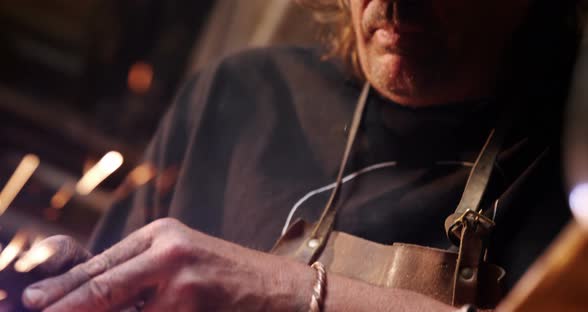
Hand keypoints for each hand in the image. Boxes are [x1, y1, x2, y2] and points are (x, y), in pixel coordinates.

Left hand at [22, 218, 313, 311]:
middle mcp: (169, 251)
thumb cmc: (226, 275)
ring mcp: (183, 282)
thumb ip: (141, 268)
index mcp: (161, 235)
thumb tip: (94, 292)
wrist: (278, 288)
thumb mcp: (181, 257)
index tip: (32, 301)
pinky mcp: (193, 306)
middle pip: (103, 287)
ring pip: (121, 311)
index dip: (64, 287)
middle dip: (65, 307)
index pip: (101, 263)